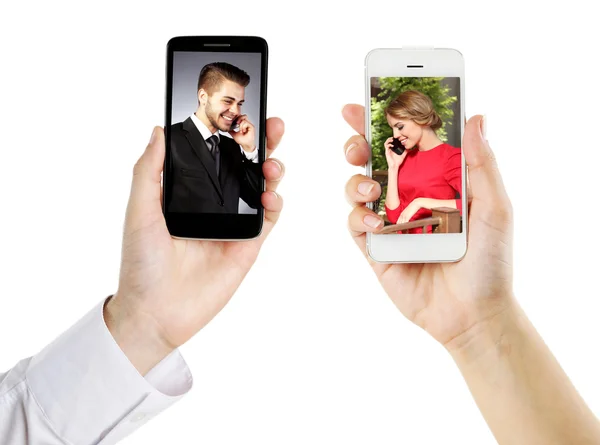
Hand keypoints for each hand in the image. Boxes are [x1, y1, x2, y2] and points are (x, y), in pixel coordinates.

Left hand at [104, 118, 284, 373]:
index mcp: (189, 192)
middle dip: (262, 143)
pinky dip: (275, 204)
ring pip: (262, 188)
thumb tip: (159, 129)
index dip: (231, 133)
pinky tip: (271, 196)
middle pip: (244, 166)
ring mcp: (233, 224)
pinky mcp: (248, 246)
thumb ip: (149, 171)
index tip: (241, 112)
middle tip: (273, 125)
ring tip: (271, 163)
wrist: (156, 313)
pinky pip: (268, 219)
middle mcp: (214, 204)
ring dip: (272, 170)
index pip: (215, 155)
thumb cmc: (141, 264)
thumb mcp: (139, 211)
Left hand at [229, 114, 255, 151]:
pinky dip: (243, 126)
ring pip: (244, 118)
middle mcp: (247, 124)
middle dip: (238, 118)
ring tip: (240, 130)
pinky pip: (246, 123)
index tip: (234, 122)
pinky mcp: (252, 127)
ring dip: (241, 124)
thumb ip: (231, 130)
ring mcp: (249, 125)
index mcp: (243, 125)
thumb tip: (226, 129)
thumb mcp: (234, 134)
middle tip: (237, 123)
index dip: (237, 118)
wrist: (246, 145)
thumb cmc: (243, 141)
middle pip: (243, 115)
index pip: (240, 117)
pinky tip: (243, 131)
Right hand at [343, 104, 512, 349]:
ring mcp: (389, 221)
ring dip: (356, 180)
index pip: (409, 142)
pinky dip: (359, 216)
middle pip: (374, 159)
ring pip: (357, 187)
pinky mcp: (375, 248)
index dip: (389, 119)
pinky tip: (376, 222)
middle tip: (356, 138)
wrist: (473, 314)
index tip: (372, 96)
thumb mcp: (495, 208)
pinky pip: (355, 223)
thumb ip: (481, 164)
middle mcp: (409, 196)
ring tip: (370, 187)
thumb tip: (476, 117)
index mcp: (436, 181)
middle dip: (359, 142)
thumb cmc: (490, 261)